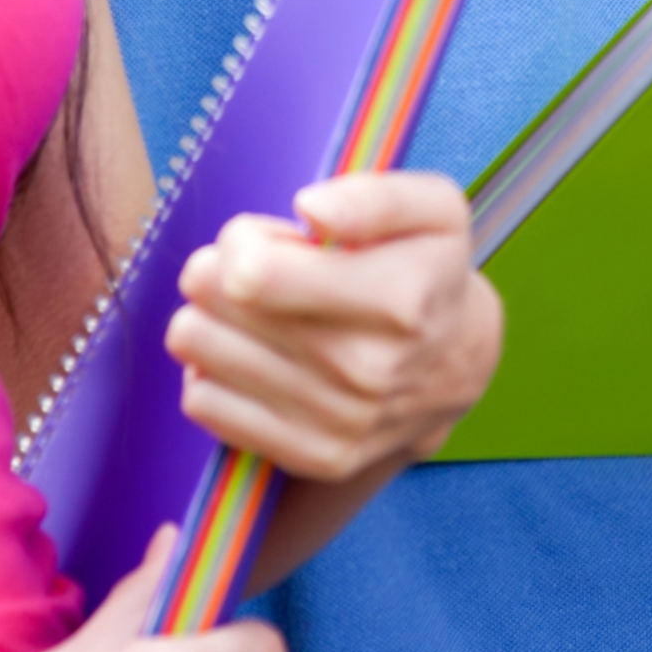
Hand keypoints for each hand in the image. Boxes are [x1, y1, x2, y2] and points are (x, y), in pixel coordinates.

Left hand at [170, 170, 501, 482]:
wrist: (453, 367)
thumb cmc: (426, 273)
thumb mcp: (431, 212)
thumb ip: (375, 196)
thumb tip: (313, 210)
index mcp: (398, 299)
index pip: (252, 274)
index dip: (241, 242)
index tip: (268, 242)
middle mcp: (367, 369)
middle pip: (212, 306)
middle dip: (219, 275)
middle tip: (256, 275)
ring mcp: (338, 421)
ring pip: (198, 351)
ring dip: (210, 321)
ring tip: (251, 314)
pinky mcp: (311, 456)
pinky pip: (203, 404)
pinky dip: (212, 374)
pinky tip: (249, 358)